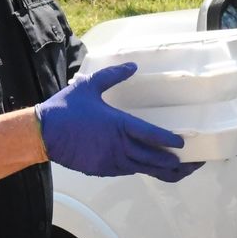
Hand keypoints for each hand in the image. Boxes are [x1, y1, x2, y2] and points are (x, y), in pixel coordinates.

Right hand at [36, 64, 200, 181]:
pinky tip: (152, 170)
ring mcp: (110, 161)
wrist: (42, 133)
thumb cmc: (66, 108)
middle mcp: (118, 146)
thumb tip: (133, 66)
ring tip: (181, 171)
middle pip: (153, 159)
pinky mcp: (102, 170)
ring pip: (143, 169)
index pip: (151, 135)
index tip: (182, 143)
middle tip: (194, 163)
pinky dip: (142, 171)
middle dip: (175, 163)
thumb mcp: (89, 86)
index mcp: (118, 125)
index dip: (168, 140)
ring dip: (163, 171)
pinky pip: (128, 171)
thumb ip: (113, 76)